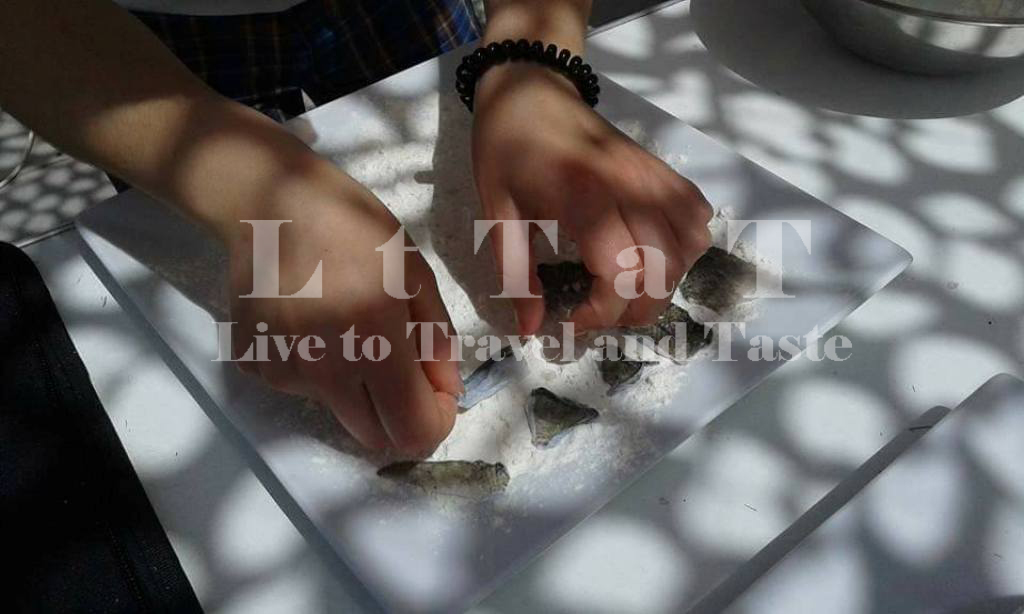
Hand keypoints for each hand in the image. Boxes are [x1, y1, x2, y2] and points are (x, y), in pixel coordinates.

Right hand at [224, 165, 462, 455]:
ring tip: (349, 329)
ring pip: (339, 411)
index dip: (436, 424)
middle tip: (403, 369)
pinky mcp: (255, 366)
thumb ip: (437, 338)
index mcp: (375, 340)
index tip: (439, 396)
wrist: (269, 199)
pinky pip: (303, 388)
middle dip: (400, 415)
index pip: (413, 432)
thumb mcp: (414, 271)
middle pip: (375, 437)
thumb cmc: (353, 226)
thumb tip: (447, 391)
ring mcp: (285, 371)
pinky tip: (312, 322)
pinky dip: (318, 369)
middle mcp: (326, 369)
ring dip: (358, 388)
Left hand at [471, 63, 712, 334]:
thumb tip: (529, 330)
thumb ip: (516, 274)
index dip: (600, 315)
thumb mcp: (496, 212)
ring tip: (626, 290)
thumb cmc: (505, 150)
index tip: (570, 323)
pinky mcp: (663, 168)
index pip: (619, 277)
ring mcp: (652, 176)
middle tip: (599, 313)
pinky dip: (685, 247)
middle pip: (662, 272)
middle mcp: (629, 187)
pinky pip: (697, 216)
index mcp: (582, 198)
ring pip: (689, 249)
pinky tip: (652, 254)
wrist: (530, 89)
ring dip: (663, 283)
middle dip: (634, 311)